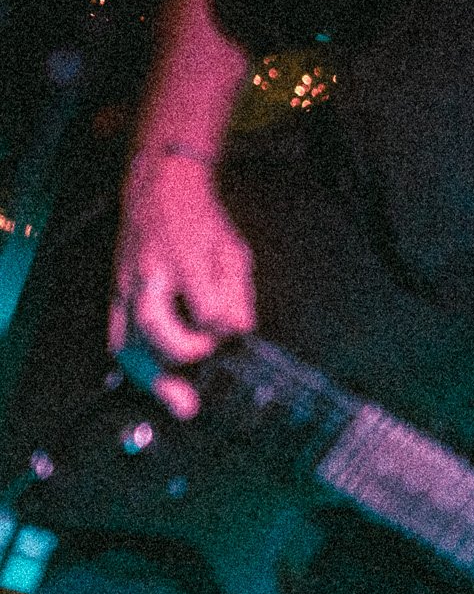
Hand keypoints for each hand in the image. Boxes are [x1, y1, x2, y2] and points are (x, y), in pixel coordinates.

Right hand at [109, 150, 255, 418]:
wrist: (158, 190)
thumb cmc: (202, 223)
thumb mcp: (233, 250)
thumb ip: (238, 292)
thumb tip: (239, 331)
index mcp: (185, 260)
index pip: (206, 309)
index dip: (222, 329)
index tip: (232, 332)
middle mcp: (150, 275)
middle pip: (155, 325)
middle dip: (182, 355)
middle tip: (205, 369)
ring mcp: (127, 286)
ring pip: (128, 340)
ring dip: (155, 377)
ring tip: (181, 403)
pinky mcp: (115, 295)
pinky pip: (117, 338)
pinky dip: (135, 366)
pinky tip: (156, 386)